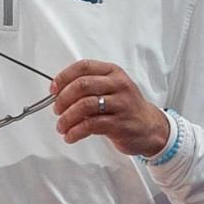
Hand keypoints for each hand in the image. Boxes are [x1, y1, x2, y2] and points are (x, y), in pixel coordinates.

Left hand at [50, 59, 169, 155]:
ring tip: (61, 126)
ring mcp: (121, 104)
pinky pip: (90, 125)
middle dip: (63, 99)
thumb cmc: (125, 106)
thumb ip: (88, 86)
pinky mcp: (120, 123)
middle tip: (56, 110)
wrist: (150, 127)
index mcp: (113, 72)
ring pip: (84, 105)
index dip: (63, 77)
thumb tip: (58, 93)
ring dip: (67, 118)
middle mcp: (118, 85)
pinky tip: (70, 136)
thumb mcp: (111, 88)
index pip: (83, 67)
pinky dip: (75, 132)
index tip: (53, 89)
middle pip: (82, 85)